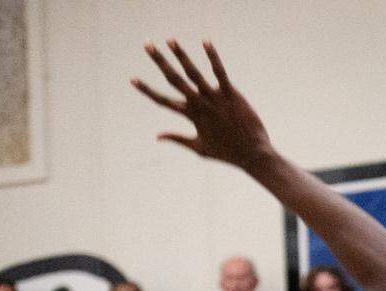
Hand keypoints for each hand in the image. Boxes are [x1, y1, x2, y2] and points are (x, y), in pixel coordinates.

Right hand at [131, 40, 271, 170]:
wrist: (253, 155)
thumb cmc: (227, 153)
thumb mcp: (200, 148)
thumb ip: (177, 139)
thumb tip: (157, 136)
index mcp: (191, 117)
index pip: (163, 101)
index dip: (147, 90)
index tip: (132, 79)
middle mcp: (200, 105)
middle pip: (174, 80)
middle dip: (159, 61)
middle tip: (147, 45)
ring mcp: (215, 98)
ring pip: (194, 73)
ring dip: (181, 55)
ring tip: (170, 40)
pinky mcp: (231, 94)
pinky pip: (220, 72)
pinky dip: (212, 57)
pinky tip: (205, 42)